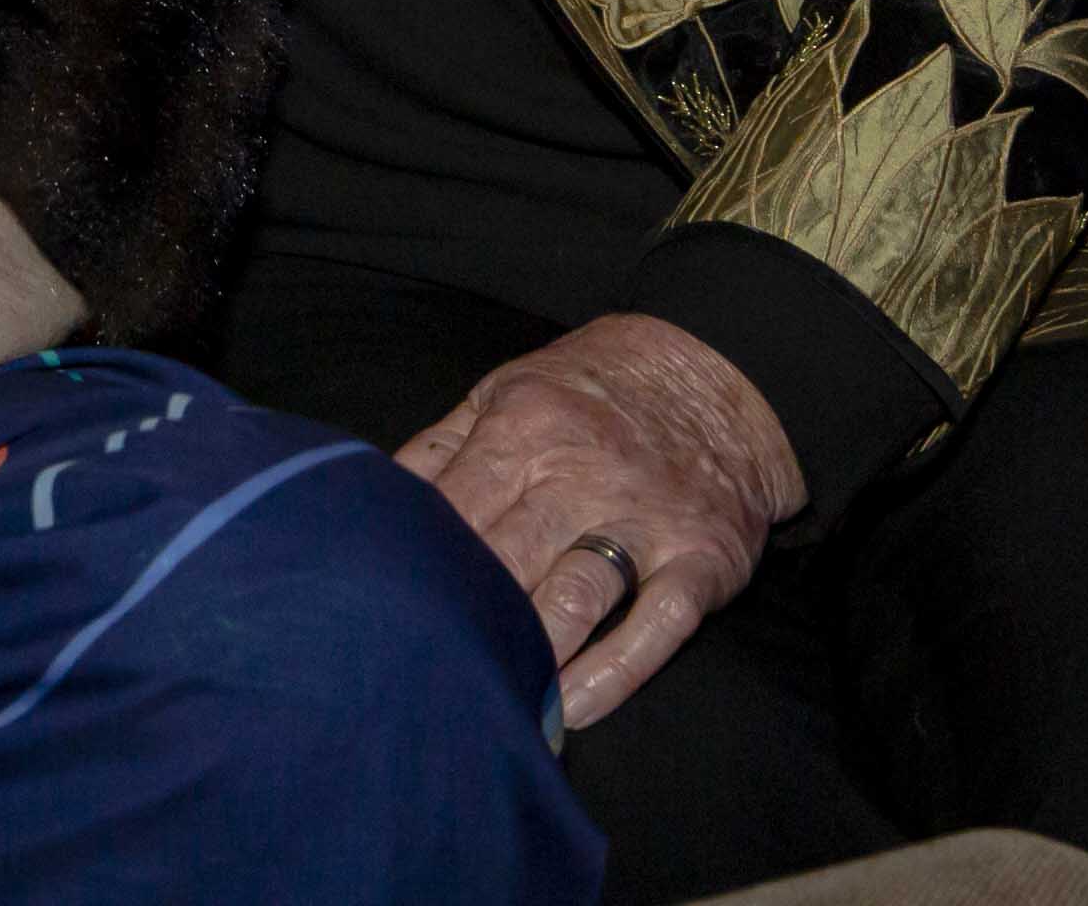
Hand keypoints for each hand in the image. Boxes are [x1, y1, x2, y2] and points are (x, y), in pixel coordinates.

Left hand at [398, 312, 800, 729]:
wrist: (714, 379)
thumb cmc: (587, 395)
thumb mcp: (506, 392)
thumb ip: (441, 447)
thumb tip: (373, 493)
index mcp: (525, 428)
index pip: (455, 505)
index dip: (419, 558)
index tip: (384, 604)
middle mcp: (585, 475)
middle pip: (507, 557)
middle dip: (464, 610)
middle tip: (423, 659)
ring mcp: (647, 521)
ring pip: (576, 596)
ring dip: (531, 647)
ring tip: (489, 690)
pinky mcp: (703, 561)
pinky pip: (658, 626)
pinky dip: (615, 674)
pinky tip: (571, 708)